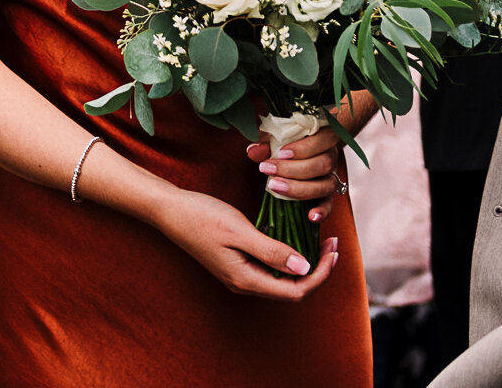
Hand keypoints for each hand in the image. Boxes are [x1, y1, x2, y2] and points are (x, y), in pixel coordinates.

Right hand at [148, 187, 341, 300]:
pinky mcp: (236, 263)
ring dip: (304, 263)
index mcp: (246, 279)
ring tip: (318, 239)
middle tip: (331, 242)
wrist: (169, 210)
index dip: (320, 274)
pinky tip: (293, 238)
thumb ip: (271, 251)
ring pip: (282, 279)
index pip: (296, 290)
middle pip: (292, 289)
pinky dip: (287, 256)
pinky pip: (270, 268)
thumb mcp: (239, 231)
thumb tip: (304, 268)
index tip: (332, 249)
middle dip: (317, 269)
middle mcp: (244, 283)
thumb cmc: (201, 217)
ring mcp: (239, 274)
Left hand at [247, 123, 345, 223]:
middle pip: (322, 165)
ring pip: (326, 185)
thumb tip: (252, 152)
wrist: (304, 146)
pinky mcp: (327, 194)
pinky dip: (322, 212)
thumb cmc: (289, 139)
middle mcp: (331, 157)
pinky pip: (329, 204)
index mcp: (324, 136)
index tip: (279, 153)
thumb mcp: (277, 135)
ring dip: (300, 189)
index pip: (321, 141)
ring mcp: (331, 176)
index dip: (302, 149)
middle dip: (293, 170)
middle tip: (267, 170)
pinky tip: (310, 217)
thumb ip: (267, 142)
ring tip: (275, 187)